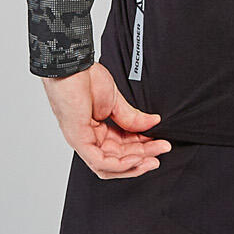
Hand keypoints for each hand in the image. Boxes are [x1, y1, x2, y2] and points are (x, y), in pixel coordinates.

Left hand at [42, 63, 170, 177]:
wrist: (71, 66)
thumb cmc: (84, 78)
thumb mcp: (116, 100)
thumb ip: (132, 117)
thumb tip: (153, 123)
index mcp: (95, 129)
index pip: (122, 146)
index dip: (143, 147)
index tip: (160, 143)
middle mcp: (88, 138)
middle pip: (118, 158)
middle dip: (143, 157)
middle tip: (162, 151)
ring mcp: (82, 141)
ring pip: (109, 166)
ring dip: (134, 166)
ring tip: (152, 159)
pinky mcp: (78, 140)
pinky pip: (100, 162)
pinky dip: (120, 165)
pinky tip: (137, 158)